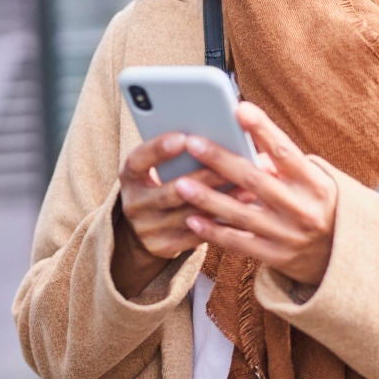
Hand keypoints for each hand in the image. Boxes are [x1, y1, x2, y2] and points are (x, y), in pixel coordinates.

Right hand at [112, 132, 229, 296]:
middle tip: (235, 163)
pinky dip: (221, 223)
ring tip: (248, 188)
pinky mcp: (163, 247)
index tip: (184, 138)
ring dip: (221, 201)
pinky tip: (243, 211)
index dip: (158, 149)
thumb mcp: (158, 167)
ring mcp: (147, 229)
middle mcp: (134, 203)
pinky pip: (197, 236)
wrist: (144, 230)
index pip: (138, 161)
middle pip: (171, 191)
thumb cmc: (163, 182)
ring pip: (189, 215)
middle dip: (206, 176)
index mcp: (130, 176)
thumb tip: (216, 130)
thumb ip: (180, 151)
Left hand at [175, 101, 337, 286]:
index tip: (240, 109)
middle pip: (255, 180)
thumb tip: (244, 142)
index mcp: (314, 183)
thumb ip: (283, 164)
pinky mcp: (277, 258)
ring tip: (180, 183)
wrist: (342, 255)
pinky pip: (239, 243)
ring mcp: (289, 236)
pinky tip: (191, 218)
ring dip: (208, 198)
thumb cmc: (318, 204)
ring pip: (241, 214)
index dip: (262, 129)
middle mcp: (302, 208)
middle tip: (192, 142)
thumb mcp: (312, 181)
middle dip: (221, 160)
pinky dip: (214, 231)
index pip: (285, 151)